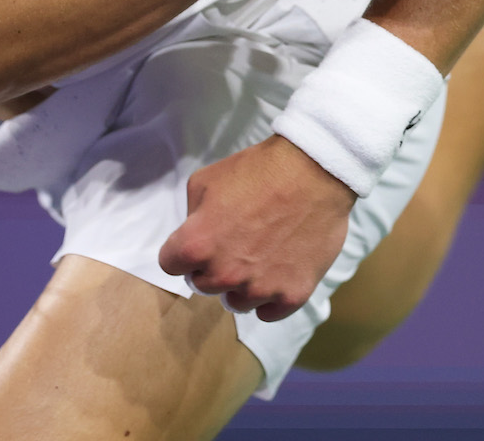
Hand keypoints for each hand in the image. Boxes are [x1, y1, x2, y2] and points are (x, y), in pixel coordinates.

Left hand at [157, 135, 356, 321]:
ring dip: (240, 285)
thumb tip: (193, 234)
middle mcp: (224, 273)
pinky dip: (270, 298)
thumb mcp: (206, 180)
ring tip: (257, 257)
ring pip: (235, 302)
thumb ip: (191, 215)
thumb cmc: (258, 170)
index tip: (197, 240)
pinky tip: (276, 274)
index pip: (170, 264)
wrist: (313, 170)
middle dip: (211, 266)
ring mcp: (260, 288)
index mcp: (197, 244)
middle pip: (202, 285)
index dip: (181, 250)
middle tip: (232, 243)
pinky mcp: (291, 295)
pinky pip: (268, 313)